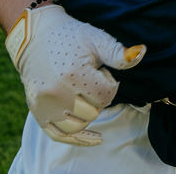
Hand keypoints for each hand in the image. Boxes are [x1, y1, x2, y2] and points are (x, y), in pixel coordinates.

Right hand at [4, 3, 145, 145]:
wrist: (34, 36)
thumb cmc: (70, 36)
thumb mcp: (96, 39)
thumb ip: (118, 53)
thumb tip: (141, 53)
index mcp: (73, 74)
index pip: (106, 95)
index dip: (108, 83)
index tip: (99, 71)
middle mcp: (56, 93)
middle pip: (93, 112)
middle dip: (97, 97)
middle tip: (89, 80)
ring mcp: (44, 105)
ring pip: (79, 125)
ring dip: (88, 113)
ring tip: (83, 94)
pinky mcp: (37, 112)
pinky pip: (59, 135)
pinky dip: (78, 139)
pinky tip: (95, 139)